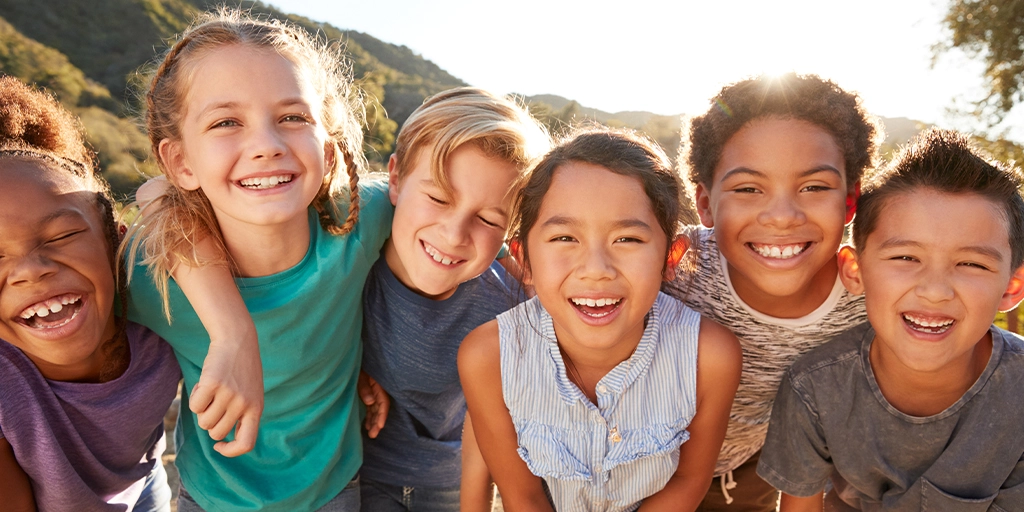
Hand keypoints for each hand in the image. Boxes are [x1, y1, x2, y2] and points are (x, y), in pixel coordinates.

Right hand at [190, 329, 263, 456]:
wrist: (238, 339)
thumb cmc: (241, 370)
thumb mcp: (251, 394)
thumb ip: (242, 415)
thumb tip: (220, 437)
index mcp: (256, 409)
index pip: (246, 444)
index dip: (230, 451)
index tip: (219, 445)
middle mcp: (244, 404)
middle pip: (215, 432)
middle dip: (210, 422)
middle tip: (214, 403)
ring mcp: (228, 394)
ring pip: (203, 421)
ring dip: (201, 409)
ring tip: (211, 391)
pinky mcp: (212, 384)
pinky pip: (194, 406)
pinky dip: (194, 397)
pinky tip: (203, 384)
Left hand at [358, 371, 389, 437]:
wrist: (352, 360)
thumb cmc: (357, 366)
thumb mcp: (360, 375)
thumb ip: (365, 388)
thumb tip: (371, 402)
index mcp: (379, 386)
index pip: (383, 403)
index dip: (382, 415)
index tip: (380, 425)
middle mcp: (377, 391)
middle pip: (380, 409)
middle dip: (378, 422)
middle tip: (373, 435)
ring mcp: (372, 393)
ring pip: (375, 410)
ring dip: (374, 421)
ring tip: (370, 433)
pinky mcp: (367, 394)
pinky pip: (370, 407)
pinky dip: (369, 416)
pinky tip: (366, 425)